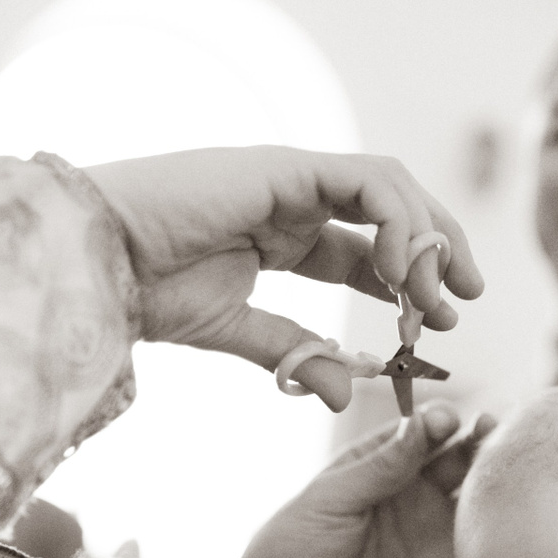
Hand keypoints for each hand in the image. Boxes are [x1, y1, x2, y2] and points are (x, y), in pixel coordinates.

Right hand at [84, 147, 483, 408]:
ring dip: (426, 240)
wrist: (93, 262)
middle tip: (464, 301)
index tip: (437, 325)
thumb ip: (294, 355)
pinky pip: (369, 181)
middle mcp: (290, 197)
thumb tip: (347, 392)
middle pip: (392, 211)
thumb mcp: (235, 333)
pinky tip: (404, 272)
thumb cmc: (142, 291)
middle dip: (437, 253)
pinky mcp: (286, 165)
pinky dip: (400, 222)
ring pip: (391, 188)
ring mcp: (290, 175)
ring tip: (438, 296)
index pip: (367, 248)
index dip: (408, 283)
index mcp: (279, 232)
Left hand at [230, 404, 493, 557]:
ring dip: (497, 482)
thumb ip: (380, 466)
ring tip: (510, 471)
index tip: (447, 421)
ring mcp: (434, 528)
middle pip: (462, 454)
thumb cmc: (292, 546)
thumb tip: (423, 421)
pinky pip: (482, 546)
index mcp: (382, 460)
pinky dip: (500, 531)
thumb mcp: (331, 499)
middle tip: (492, 432)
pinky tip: (509, 520)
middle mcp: (416, 488)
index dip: (440, 421)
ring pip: (478, 496)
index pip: (424, 429)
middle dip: (481, 441)